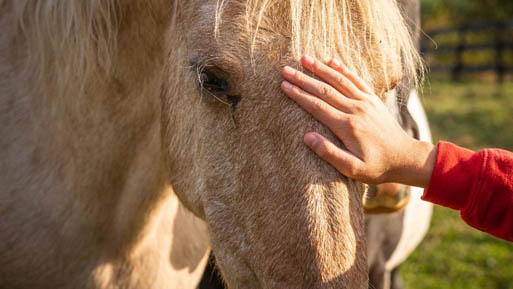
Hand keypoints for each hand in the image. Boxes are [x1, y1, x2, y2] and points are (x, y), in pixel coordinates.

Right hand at [280, 56, 436, 186]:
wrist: (405, 158)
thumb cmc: (377, 167)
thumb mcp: (352, 169)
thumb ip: (329, 153)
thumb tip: (307, 137)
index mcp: (347, 126)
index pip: (317, 106)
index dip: (299, 95)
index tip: (284, 86)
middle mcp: (355, 109)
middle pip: (324, 90)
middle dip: (303, 78)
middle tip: (285, 69)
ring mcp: (365, 102)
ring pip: (339, 80)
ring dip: (320, 68)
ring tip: (304, 58)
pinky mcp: (373, 99)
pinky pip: (356, 80)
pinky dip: (343, 69)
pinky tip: (332, 60)